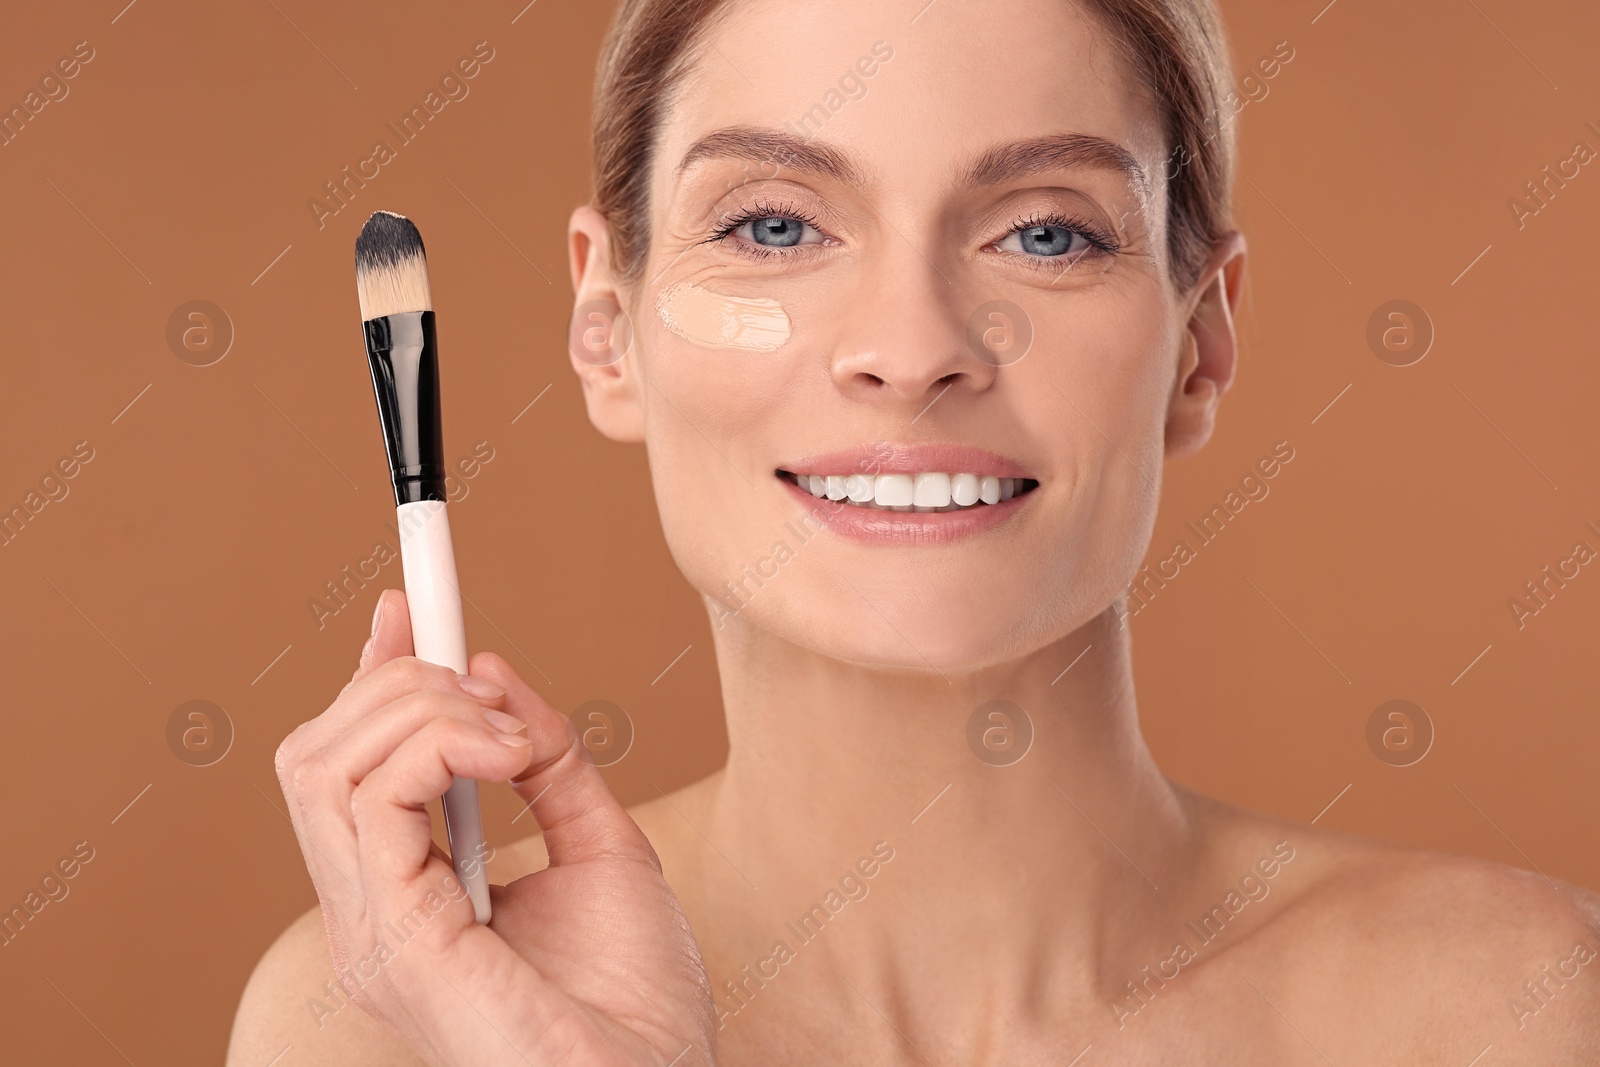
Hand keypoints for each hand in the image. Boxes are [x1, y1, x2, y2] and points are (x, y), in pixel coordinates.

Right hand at [274, 588, 715, 1065]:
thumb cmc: (637, 1002)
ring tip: (506, 733)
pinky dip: (439, 744)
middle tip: (483, 684)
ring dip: (419, 706)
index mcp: (404, 898)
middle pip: (316, 755)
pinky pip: (371, 797)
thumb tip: (494, 672)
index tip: (409, 610)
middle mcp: (370, 913)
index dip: (370, 680)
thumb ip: (549, 762)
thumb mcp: (599, 846)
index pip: (345, 768)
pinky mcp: (393, 938)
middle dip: (394, 680)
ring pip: (324, 762)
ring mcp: (370, 930)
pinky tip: (507, 757)